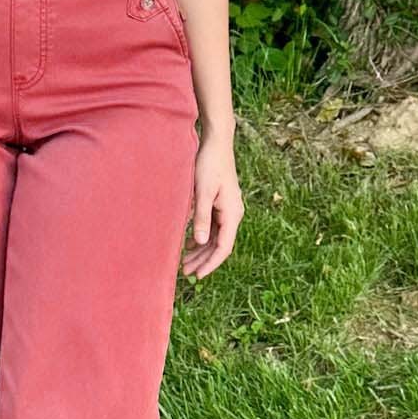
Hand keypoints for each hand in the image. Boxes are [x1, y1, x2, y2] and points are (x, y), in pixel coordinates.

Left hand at [182, 130, 242, 281]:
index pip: (224, 247)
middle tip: (185, 273)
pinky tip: (188, 243)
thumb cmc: (209, 164)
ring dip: (201, 250)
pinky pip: (212, 227)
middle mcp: (233, 214)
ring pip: (215, 237)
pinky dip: (201, 237)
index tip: (198, 276)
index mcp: (232, 213)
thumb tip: (201, 242)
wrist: (216, 143)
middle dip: (203, 260)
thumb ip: (201, 217)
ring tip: (184, 262)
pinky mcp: (220, 203)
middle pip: (219, 245)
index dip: (211, 263)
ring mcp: (227, 209)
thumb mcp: (202, 191)